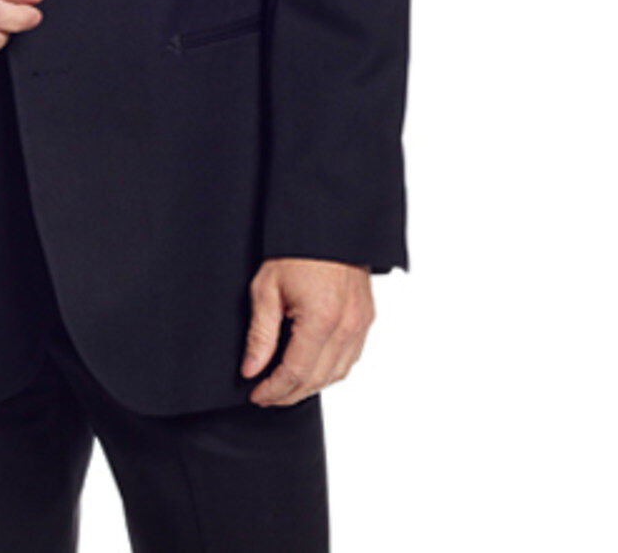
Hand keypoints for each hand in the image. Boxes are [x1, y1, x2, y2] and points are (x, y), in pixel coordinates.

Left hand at [240, 257, 374, 406]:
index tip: (256, 395)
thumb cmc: (295, 249)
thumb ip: (260, 334)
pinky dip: (329, 370)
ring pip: (337, 374)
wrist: (326, 223)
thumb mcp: (267, 287)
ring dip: (310, 386)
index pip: (296, 373)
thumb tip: (251, 369)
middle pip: (317, 380)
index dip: (274, 390)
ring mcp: (360, 323)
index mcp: (321, 319)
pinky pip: (350, 358)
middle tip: (266, 395)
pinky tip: (311, 367)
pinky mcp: (366, 317)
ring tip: (285, 385)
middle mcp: (347, 326)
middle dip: (288, 393)